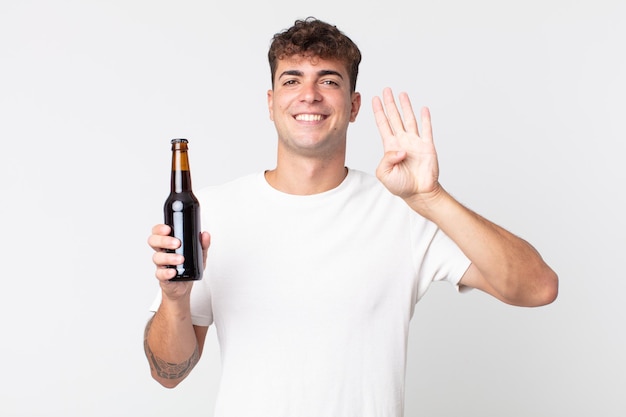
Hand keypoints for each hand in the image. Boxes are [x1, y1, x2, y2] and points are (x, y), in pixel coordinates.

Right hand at [148, 224, 210, 299]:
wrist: (184, 286)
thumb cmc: (188, 267)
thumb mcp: (199, 254)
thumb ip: (203, 244)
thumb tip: (205, 235)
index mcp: (167, 243)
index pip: (158, 232)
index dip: (160, 229)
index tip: (169, 229)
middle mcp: (162, 252)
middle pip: (153, 242)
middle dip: (164, 240)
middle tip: (177, 243)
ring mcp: (161, 264)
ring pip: (157, 257)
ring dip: (168, 257)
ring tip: (180, 259)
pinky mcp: (162, 276)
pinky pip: (160, 274)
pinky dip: (166, 272)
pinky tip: (173, 272)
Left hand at [372, 87, 440, 203]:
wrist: (419, 193)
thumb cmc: (401, 186)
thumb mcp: (384, 174)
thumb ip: (387, 160)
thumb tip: (400, 150)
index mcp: (390, 147)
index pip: (383, 124)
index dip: (379, 112)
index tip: (375, 99)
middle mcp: (402, 141)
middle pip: (394, 117)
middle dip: (390, 103)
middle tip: (386, 90)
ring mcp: (415, 142)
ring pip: (409, 119)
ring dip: (406, 106)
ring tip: (402, 94)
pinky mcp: (427, 146)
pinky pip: (427, 129)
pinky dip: (426, 119)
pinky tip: (423, 109)